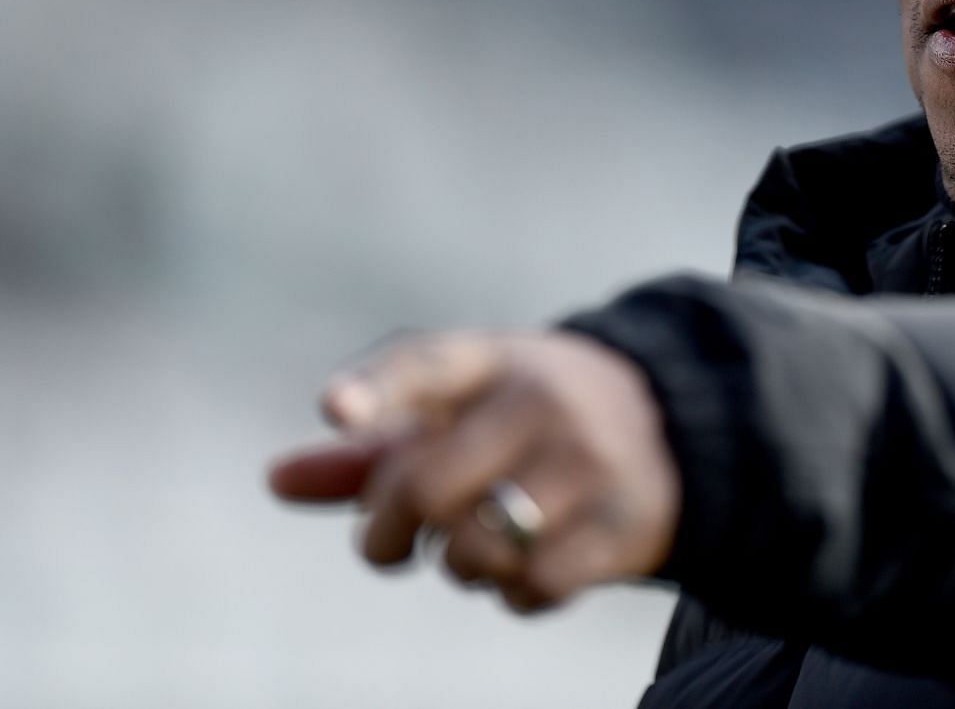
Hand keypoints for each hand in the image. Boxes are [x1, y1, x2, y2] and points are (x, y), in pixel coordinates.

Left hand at [268, 331, 680, 612]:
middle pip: (426, 488)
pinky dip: (512, 594)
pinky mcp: (623, 523)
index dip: (378, 388)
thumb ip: (374, 447)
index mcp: (496, 359)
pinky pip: (532, 588)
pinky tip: (525, 569)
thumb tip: (274, 481)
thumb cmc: (533, 421)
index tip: (337, 411)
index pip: (428, 362)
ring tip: (473, 549)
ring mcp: (588, 462)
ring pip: (474, 549)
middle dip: (385, 533)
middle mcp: (543, 401)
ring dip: (456, 568)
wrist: (680, 427)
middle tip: (386, 546)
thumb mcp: (465, 410)